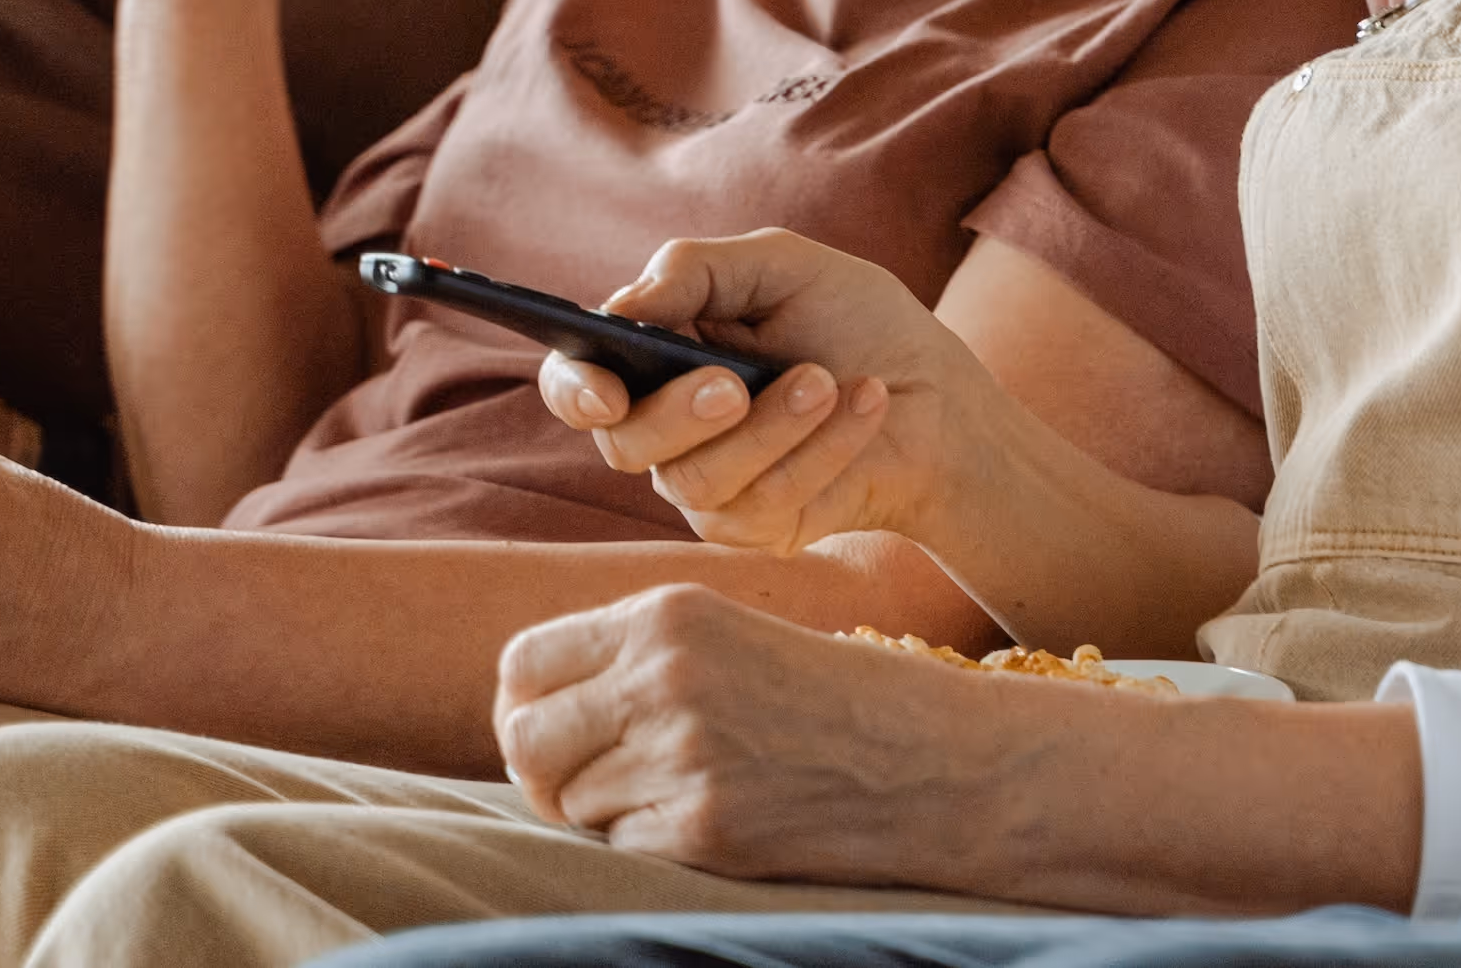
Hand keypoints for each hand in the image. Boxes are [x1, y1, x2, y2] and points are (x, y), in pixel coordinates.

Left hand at [496, 583, 1029, 882]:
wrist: (937, 758)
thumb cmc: (835, 698)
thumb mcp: (733, 635)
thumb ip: (638, 657)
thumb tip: (523, 711)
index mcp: (668, 613)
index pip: (523, 661)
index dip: (526, 705)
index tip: (557, 731)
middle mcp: (664, 675)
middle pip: (523, 738)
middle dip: (544, 770)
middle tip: (590, 784)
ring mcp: (681, 753)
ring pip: (569, 801)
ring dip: (608, 810)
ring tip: (684, 792)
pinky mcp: (702, 826)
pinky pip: (619, 848)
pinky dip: (651, 844)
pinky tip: (718, 820)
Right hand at [533, 231, 982, 557]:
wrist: (942, 394)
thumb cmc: (858, 322)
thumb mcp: (785, 267)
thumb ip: (700, 269)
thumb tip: (626, 301)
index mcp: (657, 360)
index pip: (579, 385)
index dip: (576, 391)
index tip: (606, 393)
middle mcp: (667, 432)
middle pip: (626, 444)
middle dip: (679, 412)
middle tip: (736, 383)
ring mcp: (709, 488)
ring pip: (698, 478)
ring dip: (771, 426)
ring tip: (828, 381)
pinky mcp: (758, 528)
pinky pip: (766, 501)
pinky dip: (823, 447)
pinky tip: (867, 404)